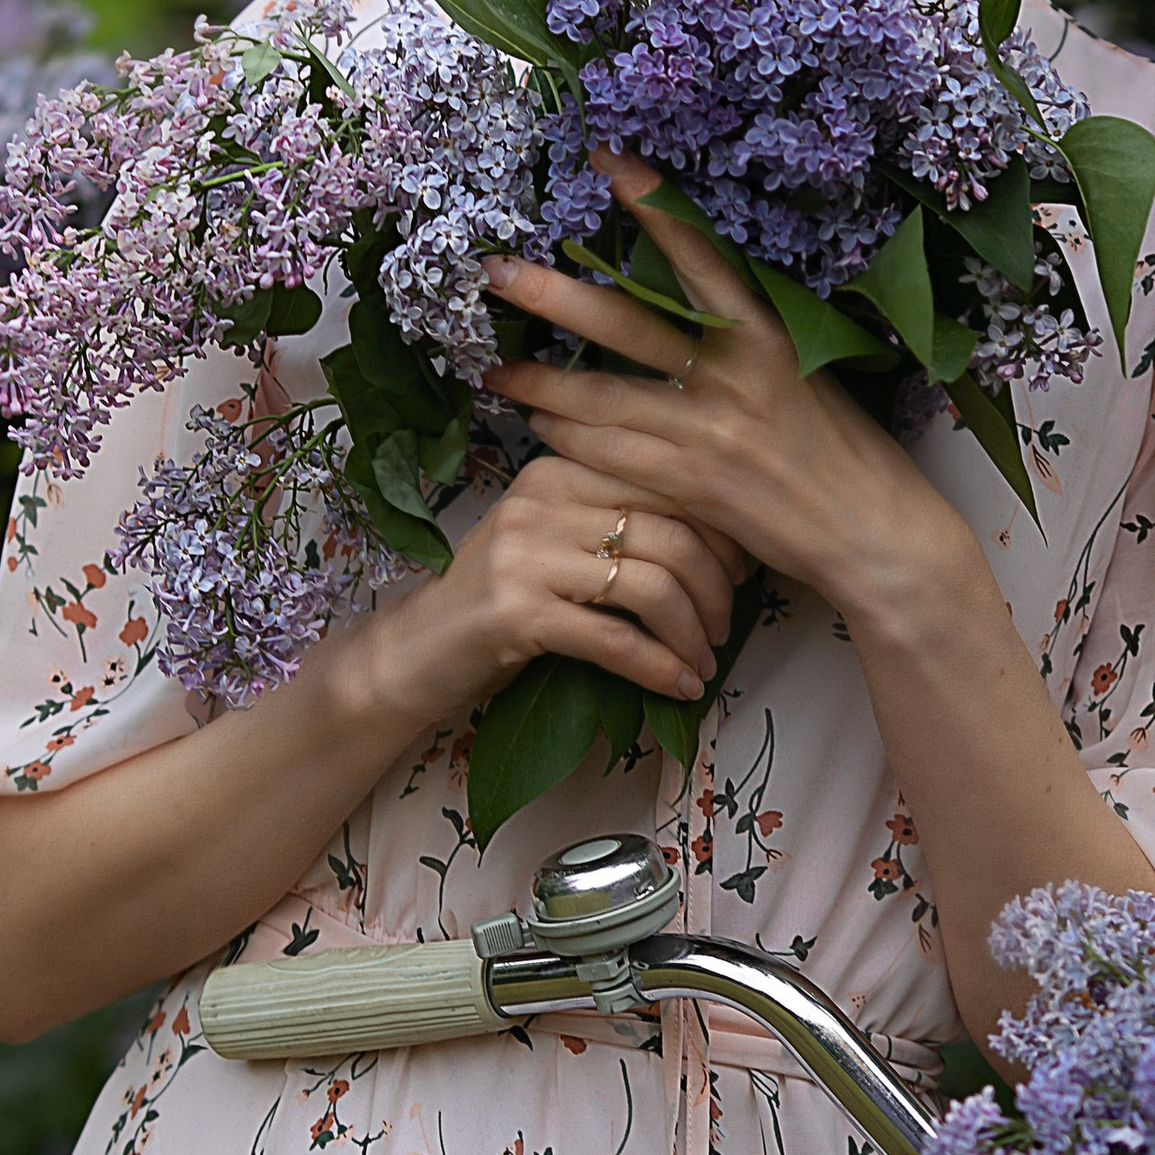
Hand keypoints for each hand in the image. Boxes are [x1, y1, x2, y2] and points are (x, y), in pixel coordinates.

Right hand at [361, 443, 744, 723]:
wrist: (415, 650)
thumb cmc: (499, 599)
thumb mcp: (555, 539)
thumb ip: (616, 519)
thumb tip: (723, 539)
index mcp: (559, 467)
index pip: (669, 481)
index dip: (721, 531)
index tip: (740, 572)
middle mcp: (541, 498)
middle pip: (671, 532)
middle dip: (717, 587)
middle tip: (726, 626)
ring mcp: (525, 554)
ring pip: (651, 586)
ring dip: (693, 633)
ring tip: (703, 661)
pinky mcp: (516, 613)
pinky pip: (616, 639)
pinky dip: (660, 668)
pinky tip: (679, 686)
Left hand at [479, 155, 973, 637]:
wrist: (872, 533)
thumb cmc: (843, 450)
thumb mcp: (806, 373)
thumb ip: (746, 341)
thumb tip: (687, 305)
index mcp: (769, 332)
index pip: (700, 253)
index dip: (652, 203)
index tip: (606, 160)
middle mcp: (735, 374)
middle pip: (624, 323)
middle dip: (551, 295)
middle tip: (494, 270)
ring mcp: (710, 433)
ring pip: (598, 398)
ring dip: (537, 382)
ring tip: (491, 366)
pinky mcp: (692, 487)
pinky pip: (609, 456)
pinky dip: (567, 439)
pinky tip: (539, 426)